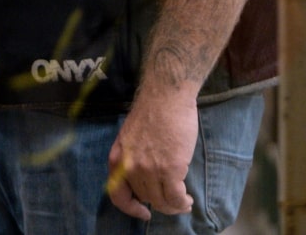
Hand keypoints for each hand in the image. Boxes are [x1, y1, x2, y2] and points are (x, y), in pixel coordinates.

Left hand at [106, 89, 196, 219]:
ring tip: (183, 201)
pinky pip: (176, 198)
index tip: (143, 211)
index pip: (117, 194)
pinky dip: (183, 202)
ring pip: (162, 201)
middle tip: (172, 200)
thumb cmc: (152, 111)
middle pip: (145, 198)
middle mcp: (130, 166)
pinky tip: (188, 199)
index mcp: (118, 157)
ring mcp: (149, 169)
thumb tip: (143, 179)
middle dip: (159, 202)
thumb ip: (133, 158)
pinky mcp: (170, 169)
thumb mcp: (130, 137)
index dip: (131, 208)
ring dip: (174, 205)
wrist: (166, 94)